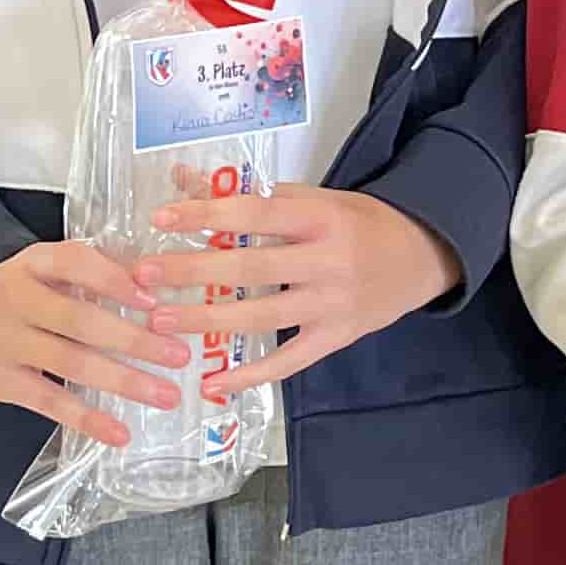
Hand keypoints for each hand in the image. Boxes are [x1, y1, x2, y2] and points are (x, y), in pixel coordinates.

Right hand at [0, 239, 206, 443]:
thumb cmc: (23, 295)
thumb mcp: (46, 271)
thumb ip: (93, 273)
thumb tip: (154, 286)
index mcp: (30, 263)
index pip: (74, 263)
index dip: (115, 281)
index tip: (154, 302)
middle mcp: (12, 298)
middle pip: (79, 321)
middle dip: (134, 340)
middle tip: (179, 355)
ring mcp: (1, 340)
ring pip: (70, 363)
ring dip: (124, 381)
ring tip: (166, 395)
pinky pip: (49, 402)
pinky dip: (87, 419)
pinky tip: (120, 432)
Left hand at [127, 187, 460, 399]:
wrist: (421, 256)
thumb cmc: (359, 223)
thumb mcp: (314, 199)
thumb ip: (253, 198)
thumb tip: (185, 181)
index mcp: (321, 218)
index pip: (256, 215)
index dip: (207, 215)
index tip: (161, 219)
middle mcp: (327, 261)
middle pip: (251, 268)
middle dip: (193, 272)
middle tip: (144, 275)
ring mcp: (332, 304)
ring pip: (262, 317)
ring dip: (207, 321)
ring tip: (160, 321)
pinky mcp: (336, 337)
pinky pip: (288, 361)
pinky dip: (250, 376)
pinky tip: (211, 383)